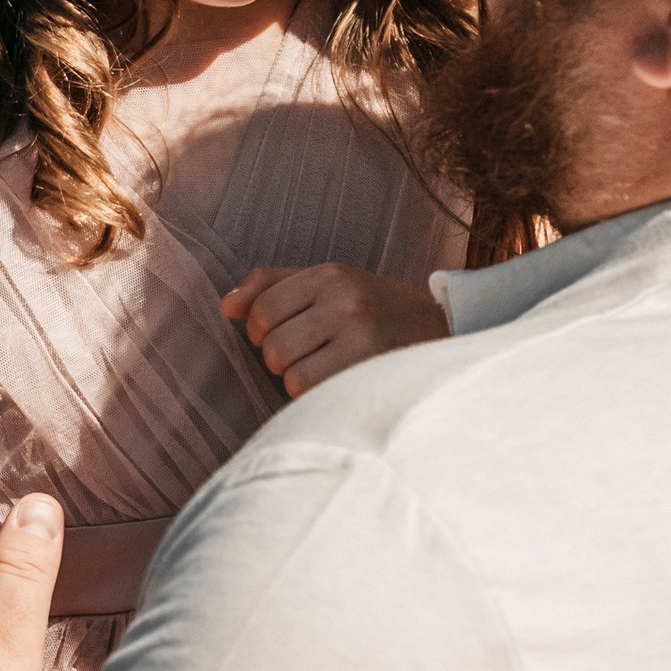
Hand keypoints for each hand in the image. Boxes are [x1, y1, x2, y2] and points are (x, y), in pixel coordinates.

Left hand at [221, 262, 447, 397]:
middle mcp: (346, 300)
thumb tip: (225, 306)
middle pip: (271, 345)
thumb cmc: (375, 312)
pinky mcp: (370, 370)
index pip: (262, 308)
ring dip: (298, 380)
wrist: (446, 333)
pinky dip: (316, 395)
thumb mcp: (330, 285)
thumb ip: (272, 286)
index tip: (280, 334)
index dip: (260, 330)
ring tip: (328, 369)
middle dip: (280, 358)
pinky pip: (311, 392)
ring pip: (289, 373)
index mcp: (332, 274)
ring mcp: (360, 336)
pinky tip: (339, 385)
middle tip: (312, 355)